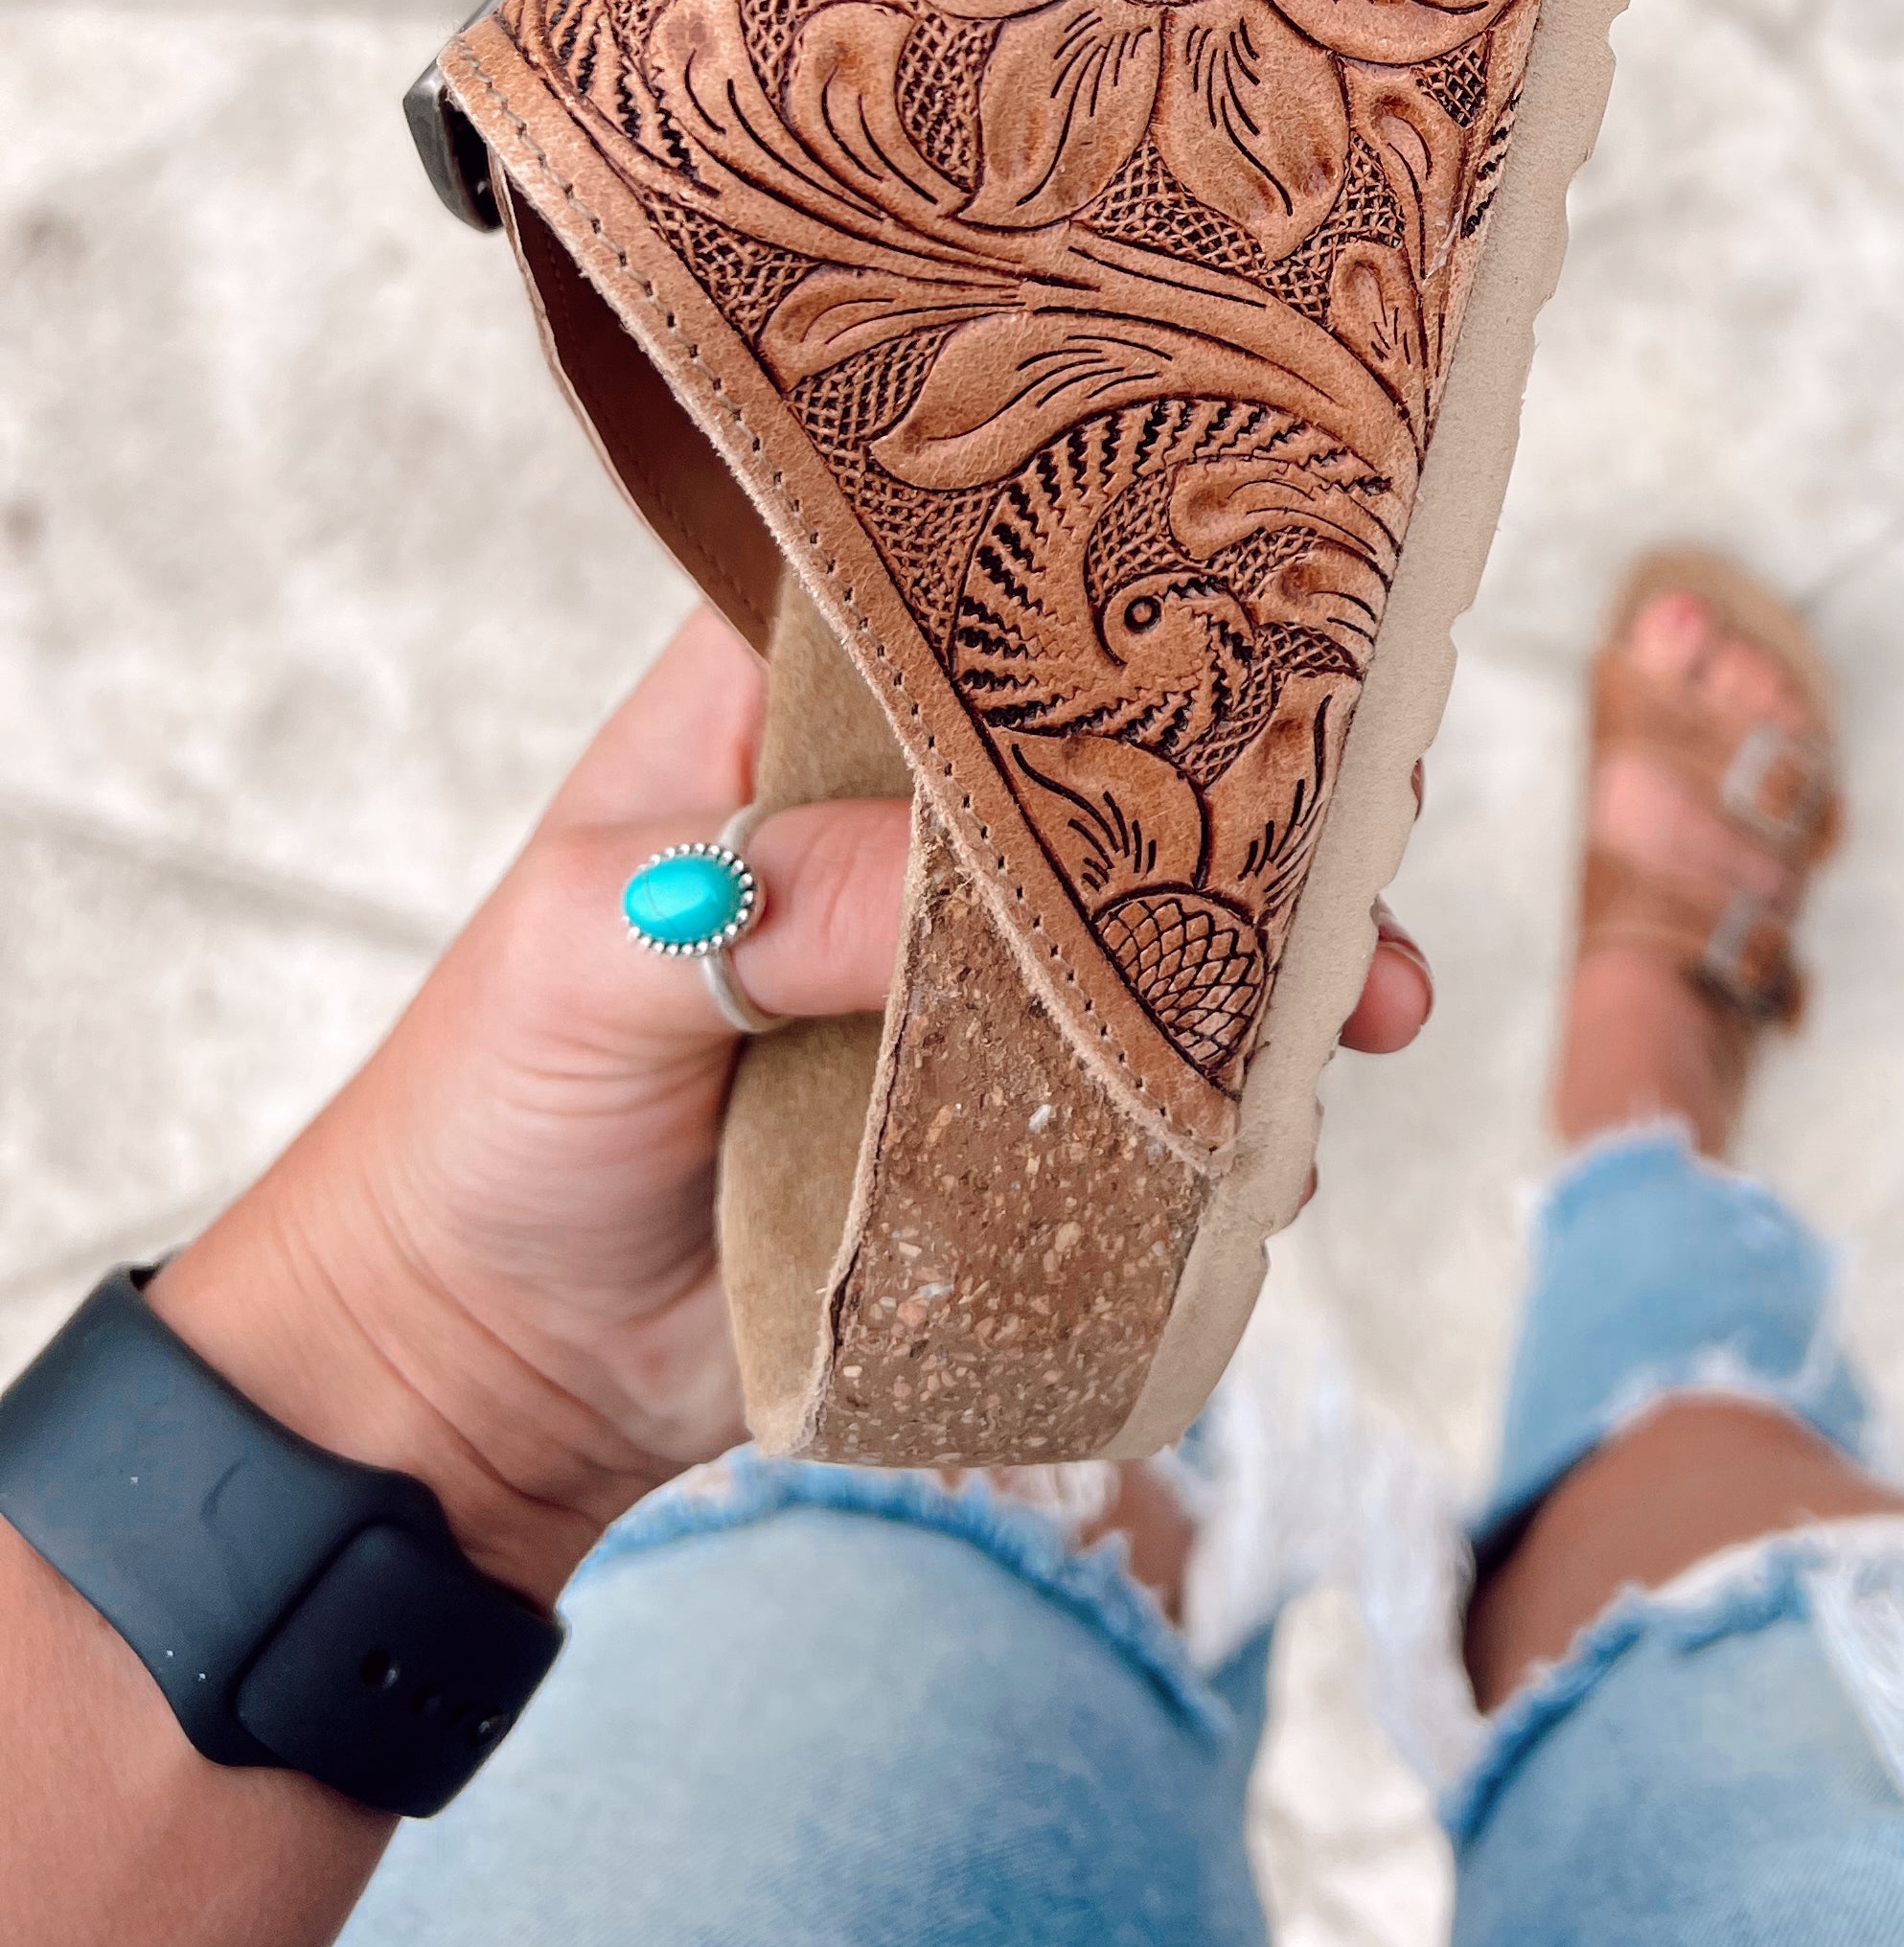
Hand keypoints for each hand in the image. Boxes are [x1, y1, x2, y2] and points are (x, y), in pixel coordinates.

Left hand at [148, 611, 1432, 1604]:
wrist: (484, 1363)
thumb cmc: (491, 1104)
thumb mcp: (585, 952)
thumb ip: (757, 899)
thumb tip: (948, 887)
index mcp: (793, 706)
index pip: (978, 597)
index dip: (1117, 583)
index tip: (1262, 599)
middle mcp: (905, 817)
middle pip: (1119, 757)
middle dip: (1259, 784)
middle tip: (1376, 812)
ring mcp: (968, 971)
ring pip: (1166, 924)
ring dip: (1282, 958)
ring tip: (1371, 1001)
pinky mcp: (1006, 1118)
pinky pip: (1150, 1092)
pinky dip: (1235, 1108)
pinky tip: (1288, 1137)